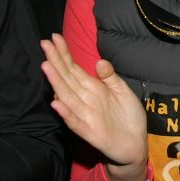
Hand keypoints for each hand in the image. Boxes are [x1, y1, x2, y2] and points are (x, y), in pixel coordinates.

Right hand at [40, 35, 148, 179]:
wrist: (135, 143)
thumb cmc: (127, 116)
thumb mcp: (122, 91)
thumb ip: (110, 77)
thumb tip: (100, 61)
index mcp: (92, 88)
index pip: (73, 68)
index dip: (64, 54)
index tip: (55, 37)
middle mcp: (84, 100)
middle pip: (66, 78)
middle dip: (55, 61)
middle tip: (44, 43)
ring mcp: (85, 116)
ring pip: (67, 97)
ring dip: (56, 83)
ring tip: (46, 66)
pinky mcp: (89, 132)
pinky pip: (75, 122)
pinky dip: (66, 113)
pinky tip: (57, 103)